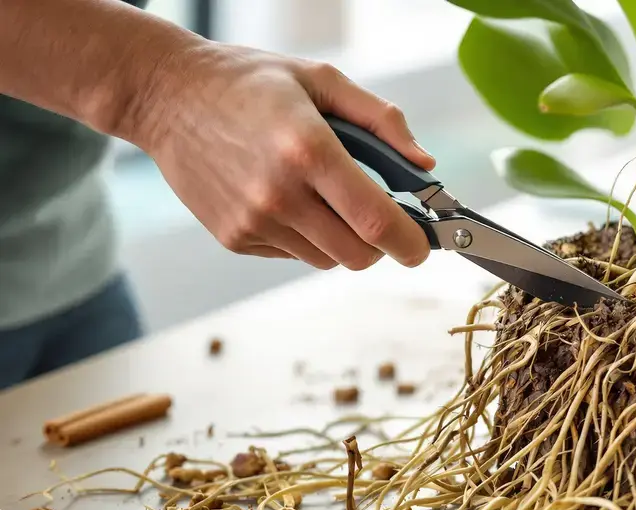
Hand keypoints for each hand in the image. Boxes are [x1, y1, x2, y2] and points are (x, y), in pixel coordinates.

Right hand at [133, 43, 434, 269]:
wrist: (166, 95)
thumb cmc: (248, 82)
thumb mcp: (321, 79)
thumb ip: (381, 121)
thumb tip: (425, 164)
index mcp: (309, 150)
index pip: (377, 221)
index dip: (411, 242)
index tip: (424, 245)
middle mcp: (280, 193)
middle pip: (358, 255)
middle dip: (382, 244)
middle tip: (380, 216)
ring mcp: (254, 221)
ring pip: (327, 260)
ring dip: (341, 239)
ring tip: (322, 195)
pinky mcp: (234, 238)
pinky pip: (292, 254)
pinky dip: (303, 236)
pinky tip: (285, 197)